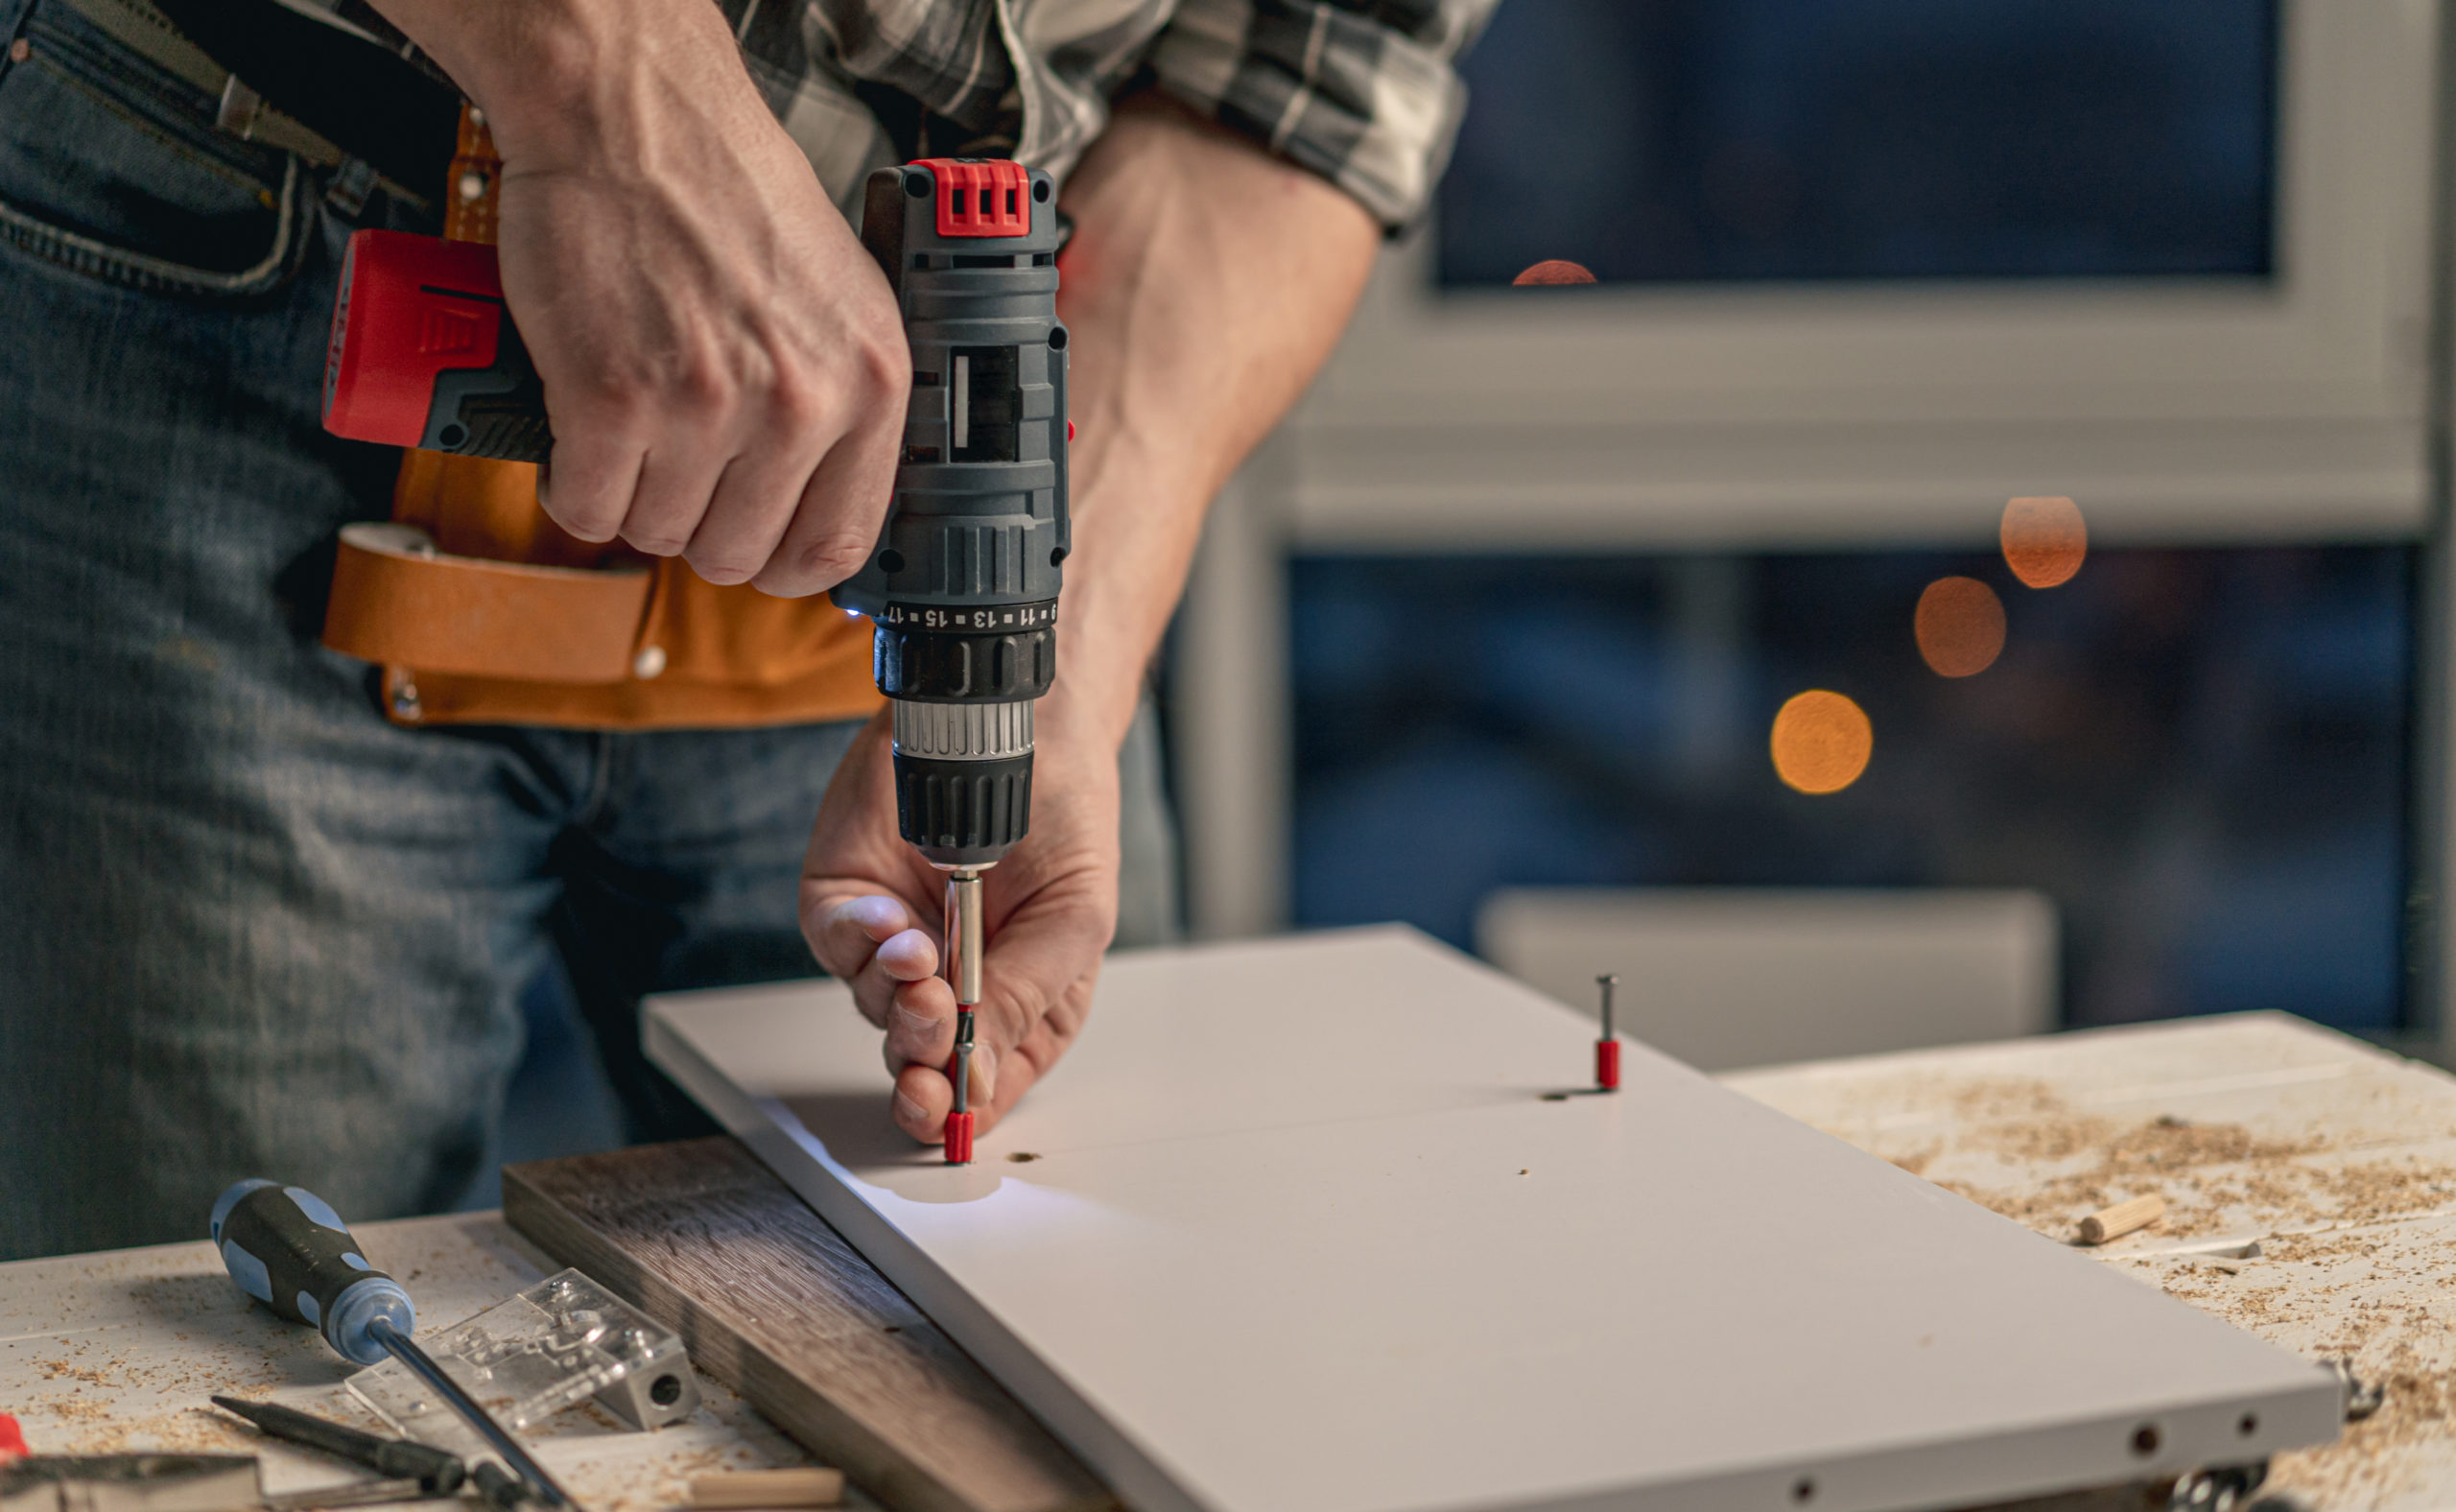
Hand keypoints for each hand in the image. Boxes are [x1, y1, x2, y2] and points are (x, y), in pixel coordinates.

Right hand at [472, 1, 907, 594]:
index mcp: (871, 383)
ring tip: (629, 432)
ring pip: (658, 534)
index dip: (787, 564)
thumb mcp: (841, 300)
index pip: (840, 543)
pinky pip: (588, 507)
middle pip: (738, 554)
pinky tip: (580, 439)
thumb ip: (844, 399)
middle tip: (673, 470)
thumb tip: (827, 499)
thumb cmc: (728, 194)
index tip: (759, 553)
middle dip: (695, 526)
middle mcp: (802, 403)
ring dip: (632, 499)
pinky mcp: (614, 400)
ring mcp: (708, 406)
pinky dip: (572, 486)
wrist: (636, 117)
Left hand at [801, 711, 1121, 1142]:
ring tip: (922, 957)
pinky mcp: (849, 898)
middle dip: (920, 1054)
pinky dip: (859, 939)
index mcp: (1023, 1001)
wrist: (1020, 715)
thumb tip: (981, 1062)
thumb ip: (1029, 994)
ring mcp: (898, 941)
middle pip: (920, 1056)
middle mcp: (956, 982)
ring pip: (874, 1004)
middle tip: (932, 1027)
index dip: (961, 1107)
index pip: (984, 1081)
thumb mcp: (1077, 915)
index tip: (947, 1109)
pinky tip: (890, 919)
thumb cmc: (1065, 812)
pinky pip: (837, 942)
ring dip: (895, 992)